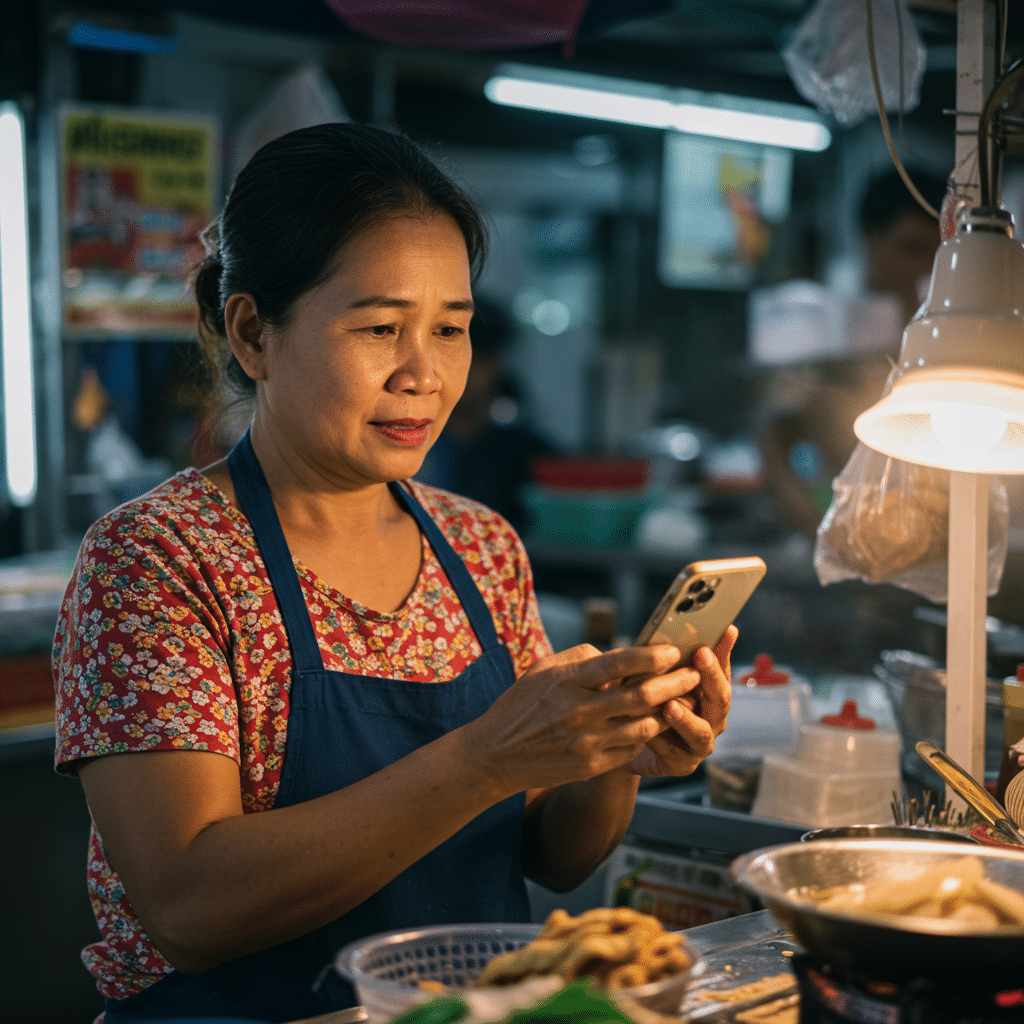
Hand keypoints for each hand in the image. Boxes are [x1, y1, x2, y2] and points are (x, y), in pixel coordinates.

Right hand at [465, 642, 700, 795]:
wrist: (495, 754)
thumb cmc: (521, 705)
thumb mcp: (544, 670)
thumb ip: (582, 658)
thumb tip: (619, 656)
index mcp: (568, 681)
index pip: (619, 663)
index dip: (652, 657)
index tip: (673, 652)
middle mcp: (580, 711)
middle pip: (641, 696)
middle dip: (676, 684)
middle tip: (694, 675)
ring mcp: (587, 742)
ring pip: (644, 726)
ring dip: (669, 712)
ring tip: (683, 700)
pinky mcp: (591, 765)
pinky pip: (631, 749)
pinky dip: (646, 736)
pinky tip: (653, 725)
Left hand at [622, 625, 736, 777]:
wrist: (621, 740)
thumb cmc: (644, 700)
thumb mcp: (653, 674)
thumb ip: (668, 656)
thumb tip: (678, 621)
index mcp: (710, 693)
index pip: (722, 668)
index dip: (724, 650)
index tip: (725, 628)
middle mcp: (711, 718)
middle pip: (720, 698)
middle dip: (711, 676)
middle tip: (700, 655)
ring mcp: (700, 743)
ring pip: (701, 731)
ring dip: (686, 718)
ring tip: (670, 705)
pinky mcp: (682, 764)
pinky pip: (674, 753)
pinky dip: (661, 741)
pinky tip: (648, 731)